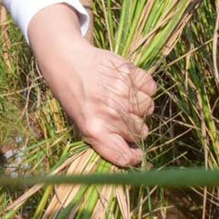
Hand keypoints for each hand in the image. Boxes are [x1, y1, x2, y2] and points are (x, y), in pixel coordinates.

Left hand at [28, 5, 155, 166]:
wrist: (67, 62)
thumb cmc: (74, 95)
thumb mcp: (81, 123)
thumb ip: (105, 139)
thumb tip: (132, 153)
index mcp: (95, 130)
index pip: (124, 156)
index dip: (133, 157)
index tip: (136, 153)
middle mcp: (110, 114)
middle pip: (140, 132)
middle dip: (134, 126)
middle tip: (121, 113)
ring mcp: (121, 93)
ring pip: (148, 109)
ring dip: (140, 106)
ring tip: (123, 97)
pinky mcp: (129, 73)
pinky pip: (151, 88)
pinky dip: (145, 87)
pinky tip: (130, 84)